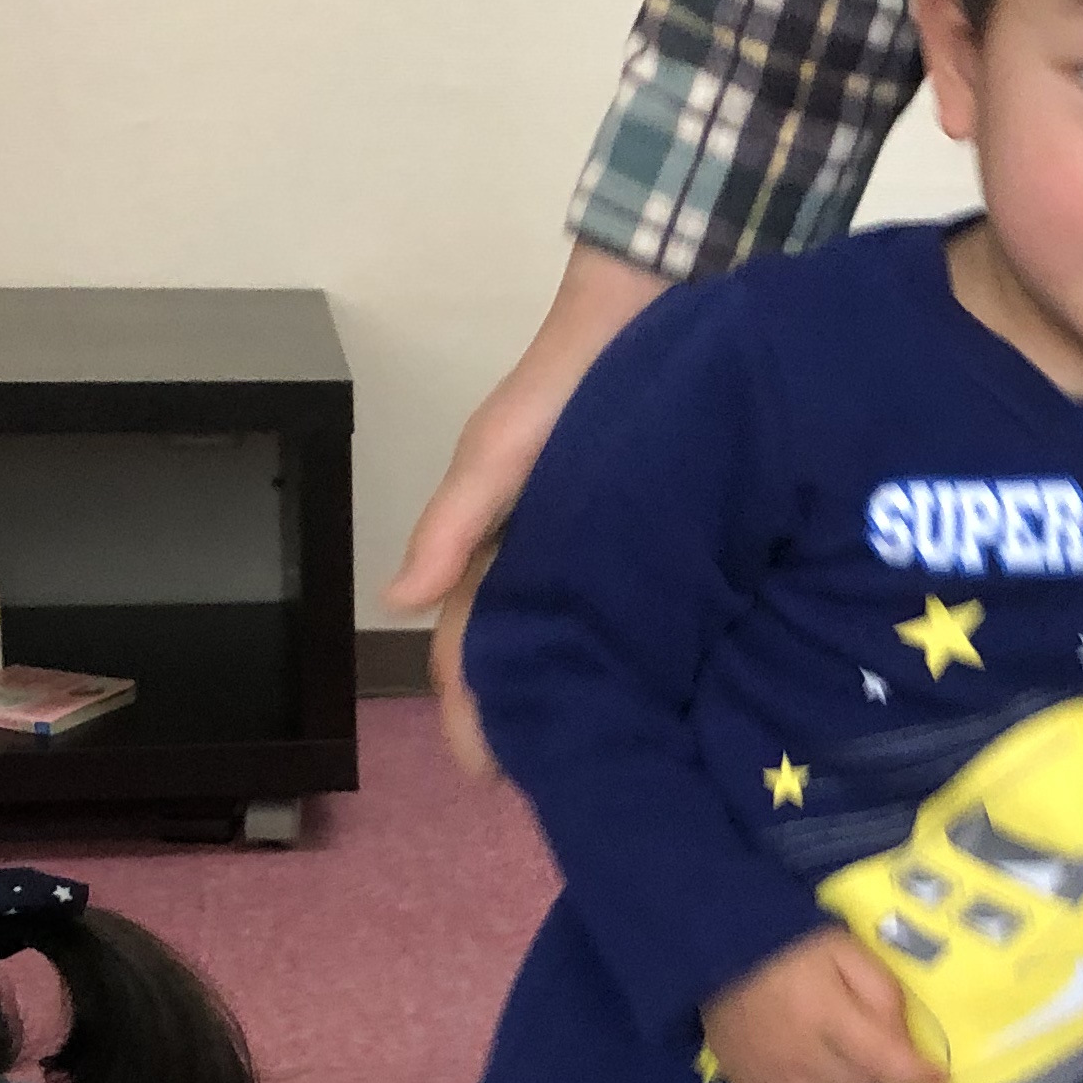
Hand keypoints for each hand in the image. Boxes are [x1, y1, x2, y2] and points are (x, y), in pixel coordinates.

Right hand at [382, 244, 674, 778]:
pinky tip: (680, 702)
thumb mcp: (508, 440)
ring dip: (589, 694)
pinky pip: (651, 610)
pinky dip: (650, 656)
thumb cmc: (577, 370)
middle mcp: (556, 555)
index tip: (489, 771)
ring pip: (590, 640)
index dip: (475, 705)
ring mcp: (614, 550)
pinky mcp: (671, 538)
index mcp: (504, 540)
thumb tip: (401, 599)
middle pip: (533, 653)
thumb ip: (459, 514)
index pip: (475, 641)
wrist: (668, 298)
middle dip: (533, 717)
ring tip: (615, 758)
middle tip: (562, 785)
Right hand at [705, 930, 946, 1082]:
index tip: (938, 1077)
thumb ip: (882, 992)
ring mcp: (772, 1079)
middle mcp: (801, 1056)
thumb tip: (905, 1041)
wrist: (721, 951)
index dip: (920, 1075)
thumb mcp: (846, 951)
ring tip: (839, 1066)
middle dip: (878, 1072)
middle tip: (869, 1047)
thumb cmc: (793, 949)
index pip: (886, 1062)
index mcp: (827, 1014)